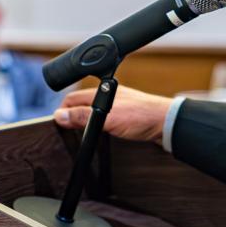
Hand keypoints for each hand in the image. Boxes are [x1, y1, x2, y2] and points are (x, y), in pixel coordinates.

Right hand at [53, 87, 172, 143]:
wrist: (167, 123)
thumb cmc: (142, 117)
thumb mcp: (108, 118)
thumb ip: (83, 117)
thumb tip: (60, 116)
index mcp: (100, 92)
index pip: (71, 100)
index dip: (62, 112)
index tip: (58, 125)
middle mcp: (107, 96)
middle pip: (80, 105)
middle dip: (71, 117)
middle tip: (66, 132)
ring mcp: (116, 105)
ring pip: (92, 112)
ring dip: (84, 121)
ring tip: (80, 134)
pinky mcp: (124, 115)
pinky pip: (104, 118)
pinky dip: (97, 125)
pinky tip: (100, 133)